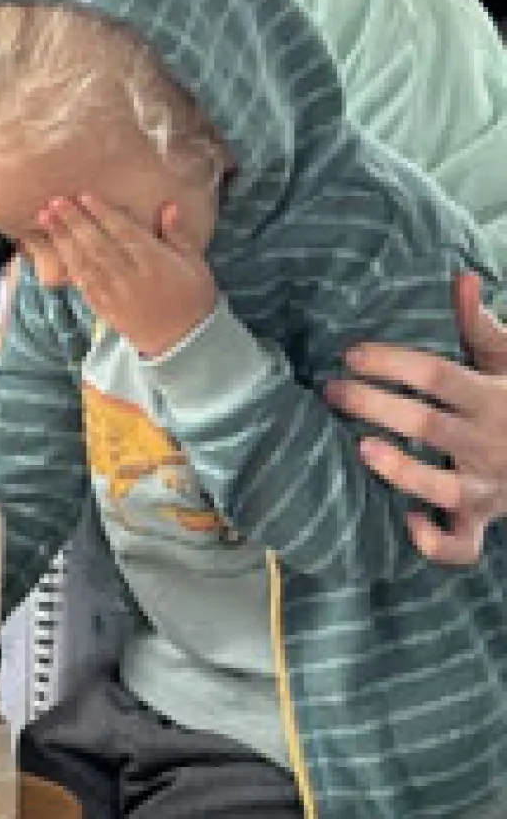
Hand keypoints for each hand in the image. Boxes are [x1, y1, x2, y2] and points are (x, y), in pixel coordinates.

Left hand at [37, 196, 217, 358]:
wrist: (183, 343)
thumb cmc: (192, 298)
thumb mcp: (196, 264)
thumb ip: (179, 235)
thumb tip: (169, 206)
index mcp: (154, 262)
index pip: (123, 232)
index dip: (102, 213)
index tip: (83, 195)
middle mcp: (130, 277)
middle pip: (96, 244)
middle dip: (73, 221)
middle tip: (54, 201)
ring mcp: (114, 294)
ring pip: (84, 262)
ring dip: (63, 239)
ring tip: (45, 218)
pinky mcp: (104, 308)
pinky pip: (83, 283)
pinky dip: (67, 264)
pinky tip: (55, 249)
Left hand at [326, 272, 506, 563]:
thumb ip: (480, 324)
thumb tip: (462, 277)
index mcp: (490, 398)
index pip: (438, 376)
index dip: (393, 363)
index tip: (351, 353)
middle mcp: (487, 444)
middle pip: (429, 425)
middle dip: (377, 406)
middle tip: (332, 391)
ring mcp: (484, 488)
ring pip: (443, 489)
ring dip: (403, 472)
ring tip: (362, 450)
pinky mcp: (480, 521)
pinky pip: (462, 546)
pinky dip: (436, 543)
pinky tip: (407, 523)